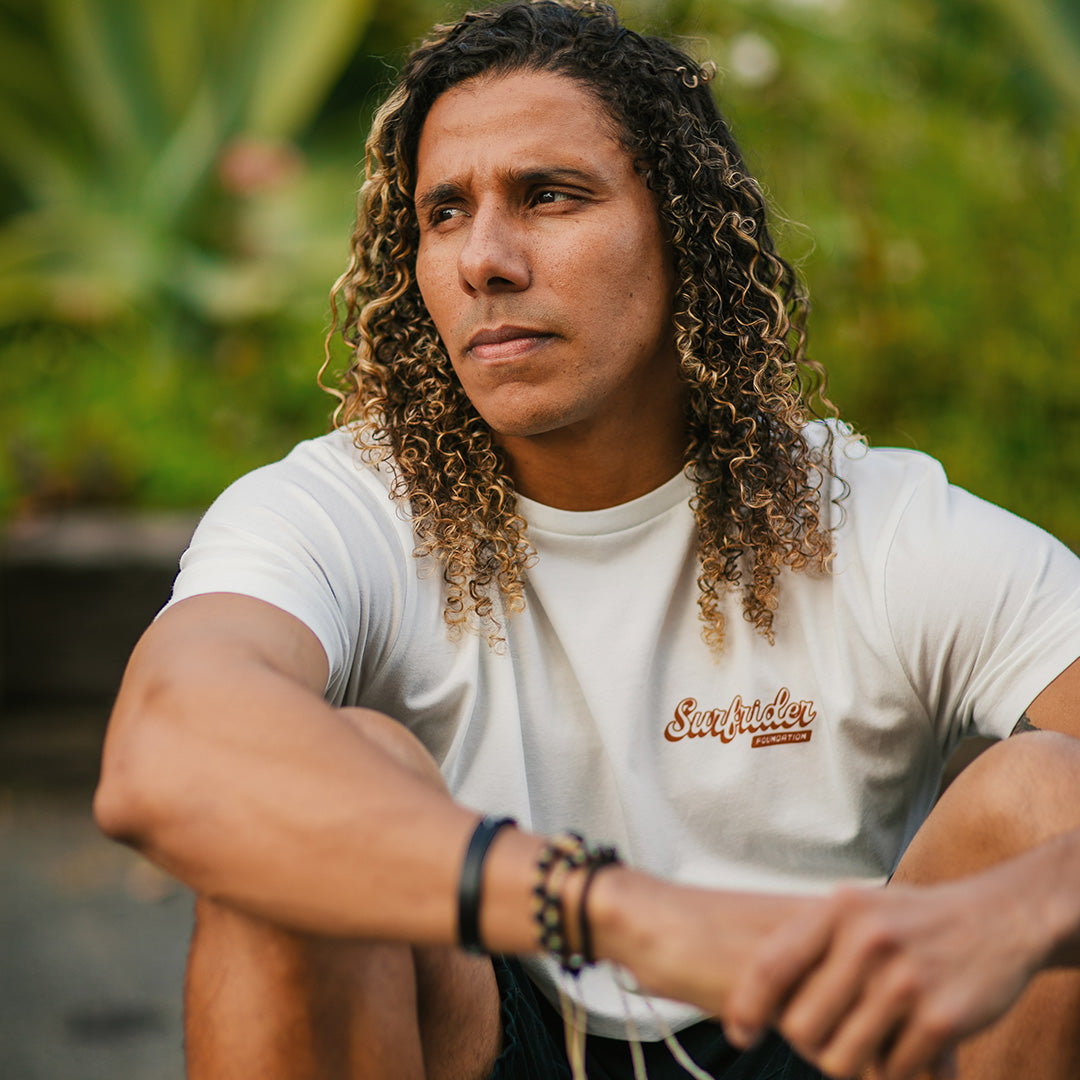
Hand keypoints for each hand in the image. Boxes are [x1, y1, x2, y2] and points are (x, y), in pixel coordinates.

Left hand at [722, 869, 1047, 1078]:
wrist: (997, 919)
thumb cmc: (908, 920)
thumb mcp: (855, 908)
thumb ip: (807, 940)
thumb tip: (746, 994)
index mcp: (839, 909)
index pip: (770, 966)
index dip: (745, 1007)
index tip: (739, 1033)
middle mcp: (867, 941)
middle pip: (801, 1028)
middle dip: (808, 1043)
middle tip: (828, 1035)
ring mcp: (905, 980)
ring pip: (841, 1060)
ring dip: (851, 1061)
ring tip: (868, 1038)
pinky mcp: (941, 1019)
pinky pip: (892, 1071)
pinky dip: (896, 1067)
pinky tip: (909, 1040)